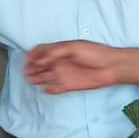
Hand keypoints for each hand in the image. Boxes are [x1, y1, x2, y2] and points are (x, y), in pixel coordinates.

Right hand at [23, 41, 138, 93]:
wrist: (112, 67)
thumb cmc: (95, 53)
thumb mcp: (74, 47)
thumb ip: (55, 52)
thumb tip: (40, 60)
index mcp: (60, 50)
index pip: (41, 51)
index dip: (32, 55)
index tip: (26, 59)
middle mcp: (59, 62)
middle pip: (40, 65)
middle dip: (31, 68)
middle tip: (26, 72)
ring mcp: (63, 74)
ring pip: (45, 77)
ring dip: (36, 78)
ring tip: (31, 80)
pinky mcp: (68, 85)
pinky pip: (55, 88)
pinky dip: (49, 90)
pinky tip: (45, 89)